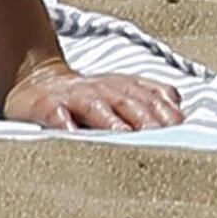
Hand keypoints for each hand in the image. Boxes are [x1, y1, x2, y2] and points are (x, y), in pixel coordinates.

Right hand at [0, 54, 185, 134]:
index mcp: (122, 86)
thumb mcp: (119, 90)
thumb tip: (180, 107)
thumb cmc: (87, 97)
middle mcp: (100, 89)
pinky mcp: (46, 106)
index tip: (180, 126)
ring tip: (121, 134)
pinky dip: (64, 122)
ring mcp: (73, 97)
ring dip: (109, 120)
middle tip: (159, 137)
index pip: (149, 95)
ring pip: (94, 107)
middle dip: (144, 118)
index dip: (164, 110)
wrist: (36, 81)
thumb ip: (150, 97)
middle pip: (127, 101)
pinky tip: (70, 132)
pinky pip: (55, 114)